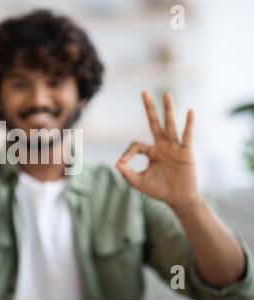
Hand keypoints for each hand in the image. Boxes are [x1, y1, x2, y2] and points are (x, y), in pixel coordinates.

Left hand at [116, 91, 199, 210]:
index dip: (127, 153)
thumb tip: (117, 164)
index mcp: (150, 151)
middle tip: (143, 92)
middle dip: (149, 108)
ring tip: (166, 94)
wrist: (177, 199)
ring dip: (168, 109)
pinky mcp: (186, 152)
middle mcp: (162, 145)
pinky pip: (187, 135)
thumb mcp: (139, 183)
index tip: (122, 164)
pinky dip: (188, 124)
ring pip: (170, 124)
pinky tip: (190, 112)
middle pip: (154, 122)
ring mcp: (174, 147)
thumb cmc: (159, 190)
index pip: (136, 145)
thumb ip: (127, 175)